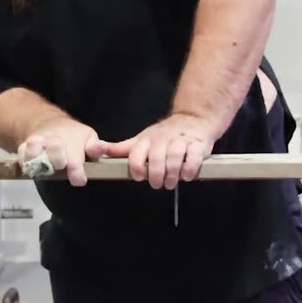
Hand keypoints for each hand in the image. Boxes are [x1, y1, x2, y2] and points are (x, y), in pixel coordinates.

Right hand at [17, 119, 106, 186]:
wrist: (50, 125)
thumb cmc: (74, 138)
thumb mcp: (89, 139)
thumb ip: (96, 148)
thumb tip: (101, 148)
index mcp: (75, 139)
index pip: (76, 154)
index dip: (76, 169)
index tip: (79, 180)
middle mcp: (55, 139)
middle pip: (54, 145)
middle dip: (57, 156)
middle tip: (60, 165)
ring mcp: (39, 142)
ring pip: (33, 145)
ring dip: (36, 157)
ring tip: (41, 168)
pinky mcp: (24, 147)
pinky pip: (21, 153)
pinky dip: (23, 160)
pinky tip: (30, 168)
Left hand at [103, 113, 218, 189]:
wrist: (194, 118)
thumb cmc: (166, 133)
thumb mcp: (144, 138)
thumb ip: (125, 148)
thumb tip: (103, 151)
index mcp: (148, 139)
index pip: (137, 153)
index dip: (137, 167)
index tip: (139, 177)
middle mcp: (163, 139)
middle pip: (156, 158)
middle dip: (156, 175)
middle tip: (158, 184)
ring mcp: (181, 140)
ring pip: (174, 158)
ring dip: (172, 174)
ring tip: (171, 182)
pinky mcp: (198, 144)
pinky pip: (193, 157)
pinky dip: (189, 169)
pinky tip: (186, 176)